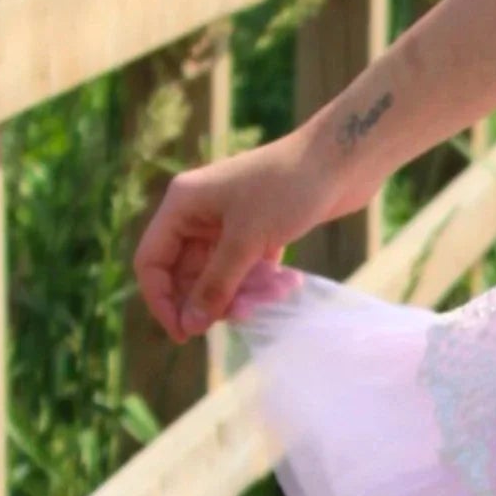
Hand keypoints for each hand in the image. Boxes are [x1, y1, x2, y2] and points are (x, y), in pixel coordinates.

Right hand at [133, 136, 329, 345]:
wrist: (344, 160)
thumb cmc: (289, 190)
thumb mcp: (247, 240)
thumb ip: (216, 285)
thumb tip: (191, 324)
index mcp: (182, 204)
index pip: (151, 261)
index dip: (162, 301)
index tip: (185, 334)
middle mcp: (199, 212)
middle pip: (186, 273)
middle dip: (210, 299)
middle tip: (241, 316)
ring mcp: (229, 221)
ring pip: (219, 275)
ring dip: (242, 293)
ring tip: (274, 294)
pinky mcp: (258, 229)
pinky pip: (246, 269)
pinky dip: (260, 282)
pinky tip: (286, 283)